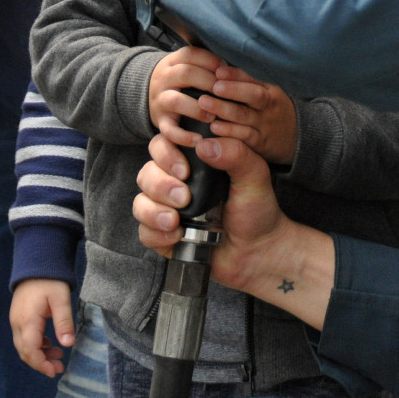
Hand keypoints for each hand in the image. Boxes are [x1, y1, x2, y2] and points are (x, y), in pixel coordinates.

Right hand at [8, 278, 73, 376]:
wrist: (35, 263)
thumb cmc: (49, 279)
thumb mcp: (61, 298)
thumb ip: (64, 321)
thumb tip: (68, 344)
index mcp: (27, 320)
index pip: (30, 350)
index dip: (41, 364)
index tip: (54, 370)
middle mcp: (18, 322)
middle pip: (25, 352)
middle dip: (41, 363)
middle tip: (59, 367)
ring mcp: (16, 320)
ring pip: (24, 346)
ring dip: (39, 355)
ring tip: (58, 356)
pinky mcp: (19, 317)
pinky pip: (24, 338)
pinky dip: (36, 345)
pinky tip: (50, 344)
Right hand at [134, 133, 335, 327]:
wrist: (258, 252)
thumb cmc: (257, 210)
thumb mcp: (255, 177)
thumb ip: (236, 155)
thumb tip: (205, 145)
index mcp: (194, 163)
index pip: (163, 145)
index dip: (166, 153)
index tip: (185, 169)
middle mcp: (176, 183)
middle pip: (147, 173)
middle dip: (161, 184)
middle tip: (184, 197)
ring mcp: (168, 209)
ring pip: (140, 202)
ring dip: (153, 210)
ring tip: (176, 220)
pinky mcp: (164, 236)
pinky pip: (144, 231)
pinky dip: (156, 233)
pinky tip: (177, 236)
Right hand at [148, 45, 223, 144]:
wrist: (148, 95)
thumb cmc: (182, 81)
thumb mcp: (188, 66)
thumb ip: (207, 63)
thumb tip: (233, 65)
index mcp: (173, 62)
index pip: (191, 54)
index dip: (211, 61)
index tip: (226, 70)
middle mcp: (164, 79)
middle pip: (185, 74)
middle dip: (208, 82)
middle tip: (225, 92)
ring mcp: (160, 100)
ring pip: (175, 100)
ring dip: (197, 108)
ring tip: (213, 117)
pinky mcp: (160, 121)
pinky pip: (169, 130)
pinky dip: (183, 136)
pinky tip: (199, 140)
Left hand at [201, 66, 297, 165]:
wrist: (297, 136)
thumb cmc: (272, 108)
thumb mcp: (267, 90)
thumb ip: (245, 80)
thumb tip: (216, 66)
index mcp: (269, 87)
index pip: (254, 77)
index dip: (235, 74)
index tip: (218, 71)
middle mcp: (268, 104)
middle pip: (254, 95)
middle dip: (233, 90)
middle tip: (214, 86)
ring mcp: (264, 124)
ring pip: (245, 116)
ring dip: (224, 109)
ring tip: (204, 102)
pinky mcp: (260, 142)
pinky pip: (245, 136)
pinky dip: (229, 131)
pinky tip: (214, 127)